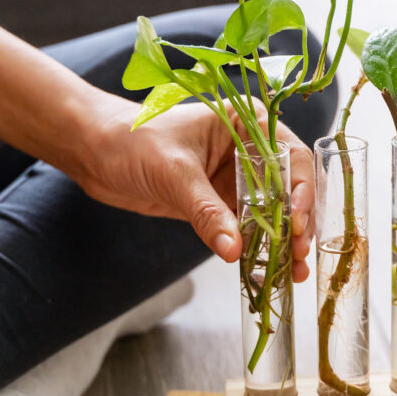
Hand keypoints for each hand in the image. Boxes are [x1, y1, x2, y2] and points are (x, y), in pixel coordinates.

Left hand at [70, 96, 313, 281]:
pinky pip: (248, 228)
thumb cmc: (133, 141)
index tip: (297, 223)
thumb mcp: (174, 173)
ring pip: (273, 213)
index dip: (301, 191)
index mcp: (248, 124)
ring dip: (285, 241)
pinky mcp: (219, 203)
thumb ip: (206, 211)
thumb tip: (234, 250)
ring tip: (295, 271)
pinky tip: (271, 269)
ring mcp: (236, 179)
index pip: (291, 157)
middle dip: (299, 223)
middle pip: (290, 188)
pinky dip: (260, 247)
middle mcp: (249, 150)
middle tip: (300, 254)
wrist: (95, 151)